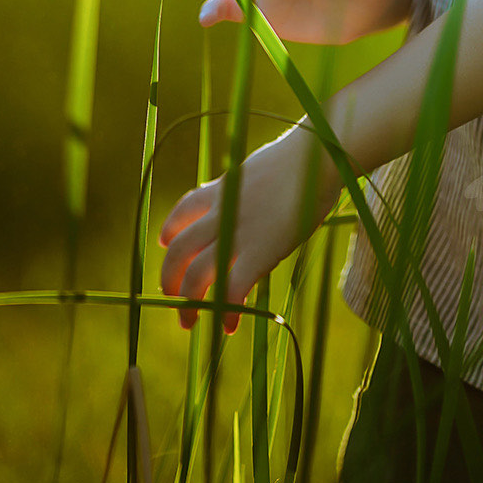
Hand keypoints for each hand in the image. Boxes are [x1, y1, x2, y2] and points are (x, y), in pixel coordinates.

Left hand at [158, 126, 331, 331]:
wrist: (319, 156)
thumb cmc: (301, 158)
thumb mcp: (258, 169)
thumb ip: (243, 187)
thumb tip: (242, 190)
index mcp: (222, 189)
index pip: (182, 211)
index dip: (169, 230)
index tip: (164, 243)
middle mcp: (222, 213)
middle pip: (178, 250)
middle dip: (169, 278)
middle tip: (171, 297)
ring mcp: (239, 233)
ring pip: (196, 275)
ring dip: (188, 304)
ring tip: (190, 322)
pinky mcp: (261, 252)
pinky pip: (232, 289)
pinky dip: (226, 311)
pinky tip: (230, 326)